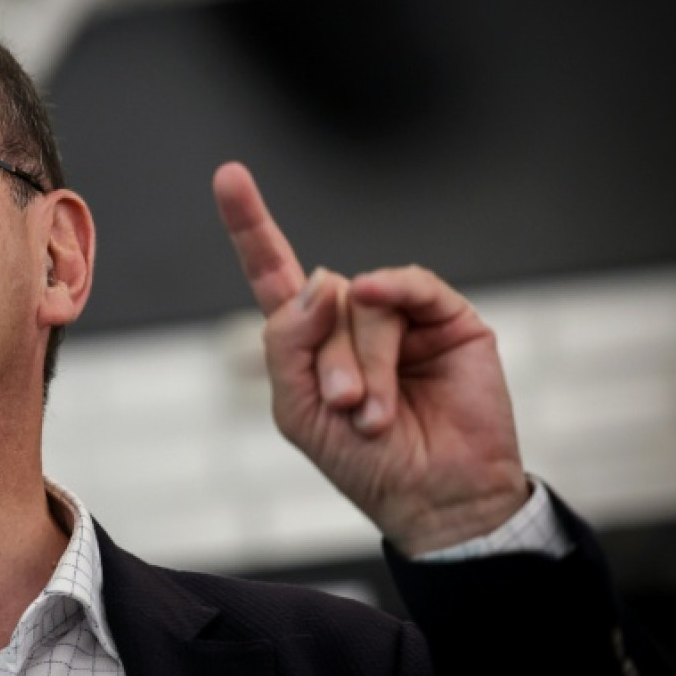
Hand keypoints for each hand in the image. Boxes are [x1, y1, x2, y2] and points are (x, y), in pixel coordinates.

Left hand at [213, 162, 529, 555]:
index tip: (228, 176)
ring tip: (374, 412)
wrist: (435, 499)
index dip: (250, 226)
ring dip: (363, 361)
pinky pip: (409, 285)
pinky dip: (393, 293)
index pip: (273, 272)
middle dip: (326, 359)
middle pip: (318, 299)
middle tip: (345, 408)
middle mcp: (352, 319)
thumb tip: (326, 279)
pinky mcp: (447, 318)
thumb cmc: (363, 462)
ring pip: (361, 300)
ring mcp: (400, 316)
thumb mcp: (298, 410)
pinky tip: (383, 305)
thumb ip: (288, 342)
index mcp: (309, 340)